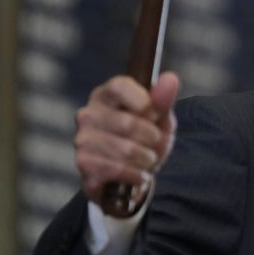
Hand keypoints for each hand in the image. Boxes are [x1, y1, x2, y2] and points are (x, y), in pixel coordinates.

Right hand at [74, 72, 179, 210]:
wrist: (131, 176)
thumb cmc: (145, 139)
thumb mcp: (160, 119)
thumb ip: (163, 99)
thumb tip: (171, 78)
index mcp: (106, 95)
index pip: (119, 86)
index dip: (142, 101)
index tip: (154, 114)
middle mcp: (88, 113)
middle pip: (127, 123)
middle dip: (151, 138)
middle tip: (154, 142)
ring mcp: (83, 139)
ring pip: (124, 149)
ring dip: (146, 159)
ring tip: (147, 159)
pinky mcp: (83, 163)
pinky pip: (117, 169)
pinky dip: (135, 174)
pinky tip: (137, 174)